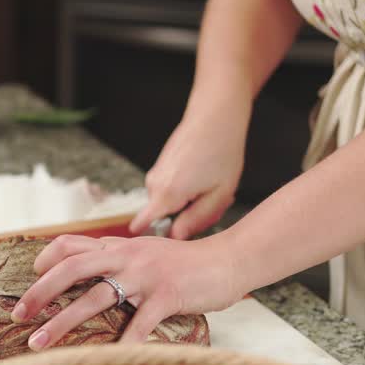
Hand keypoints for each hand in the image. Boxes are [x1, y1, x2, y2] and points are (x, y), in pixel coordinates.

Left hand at [9, 233, 243, 349]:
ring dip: (62, 323)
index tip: (30, 278)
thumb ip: (119, 258)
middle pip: (71, 269)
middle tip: (18, 315)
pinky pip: (138, 323)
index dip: (45, 259)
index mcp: (118, 247)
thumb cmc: (186, 264)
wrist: (229, 260)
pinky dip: (121, 344)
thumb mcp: (147, 253)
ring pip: (95, 297)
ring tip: (38, 343)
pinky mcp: (167, 295)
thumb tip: (91, 271)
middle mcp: (126, 257)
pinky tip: (104, 362)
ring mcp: (146, 276)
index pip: (71, 244)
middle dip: (40, 293)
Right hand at [128, 108, 247, 238]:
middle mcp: (154, 184)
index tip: (164, 247)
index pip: (143, 226)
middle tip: (212, 202)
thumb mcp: (219, 194)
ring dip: (190, 201)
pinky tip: (206, 176)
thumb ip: (196, 221)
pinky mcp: (160, 167)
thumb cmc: (221, 151)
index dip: (154, 241)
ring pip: (170, 203)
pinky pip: (171, 190)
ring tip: (211, 185)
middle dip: (187, 216)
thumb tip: (176, 238)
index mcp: (166, 194)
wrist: (215, 116)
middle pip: (165, 218)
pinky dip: (188, 189)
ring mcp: (155, 174)